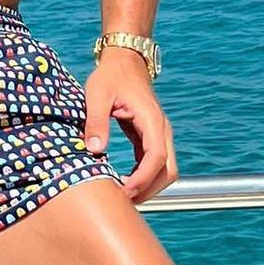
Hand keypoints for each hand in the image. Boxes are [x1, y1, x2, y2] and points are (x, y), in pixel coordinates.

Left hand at [82, 49, 177, 204]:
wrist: (124, 62)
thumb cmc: (110, 76)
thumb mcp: (97, 95)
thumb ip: (96, 121)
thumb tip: (95, 150)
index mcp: (151, 119)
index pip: (156, 156)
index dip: (143, 178)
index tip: (124, 191)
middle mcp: (161, 129)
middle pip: (168, 170)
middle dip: (149, 190)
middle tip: (122, 202)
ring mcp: (159, 134)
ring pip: (165, 170)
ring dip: (148, 187)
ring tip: (122, 198)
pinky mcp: (151, 138)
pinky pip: (154, 164)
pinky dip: (144, 178)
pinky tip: (124, 186)